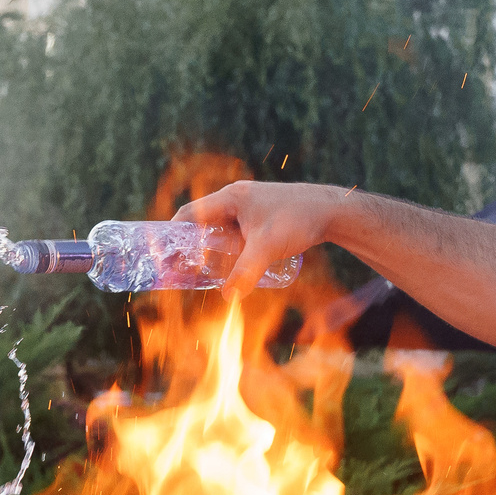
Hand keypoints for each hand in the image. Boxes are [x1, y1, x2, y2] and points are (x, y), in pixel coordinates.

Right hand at [176, 181, 348, 294]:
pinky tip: (230, 265)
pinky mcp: (262, 216)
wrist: (331, 210)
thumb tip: (227, 296)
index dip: (174, 232)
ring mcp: (250, 207)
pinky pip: (235, 231)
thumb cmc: (298, 220)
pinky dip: (227, 246)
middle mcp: (237, 198)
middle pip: (202, 222)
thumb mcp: (267, 247)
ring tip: (201, 272)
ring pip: (220, 228)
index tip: (164, 253)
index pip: (191, 213)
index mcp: (231, 198)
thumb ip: (246, 271)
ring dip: (210, 248)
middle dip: (190, 245)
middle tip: (180, 268)